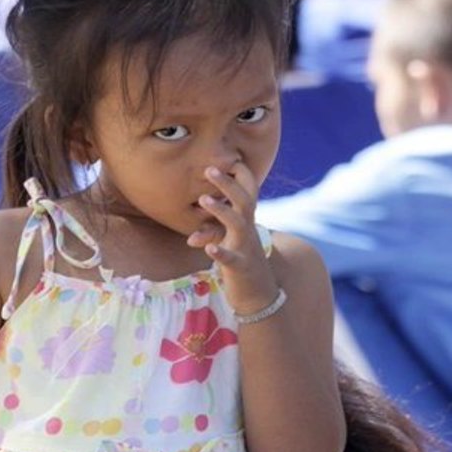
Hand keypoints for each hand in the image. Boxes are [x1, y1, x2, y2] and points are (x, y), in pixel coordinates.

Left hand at [187, 163, 279, 315]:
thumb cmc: (240, 260)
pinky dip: (219, 252)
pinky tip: (206, 247)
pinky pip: (230, 258)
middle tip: (209, 168)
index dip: (241, 173)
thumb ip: (212, 231)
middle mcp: (248, 229)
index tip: (229, 156)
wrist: (258, 294)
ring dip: (221, 211)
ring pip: (238, 224)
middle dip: (228, 184)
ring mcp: (246, 247)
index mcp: (246, 220)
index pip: (249, 190)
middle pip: (244, 200)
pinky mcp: (240, 266)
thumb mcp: (227, 242)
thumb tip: (192, 234)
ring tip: (203, 200)